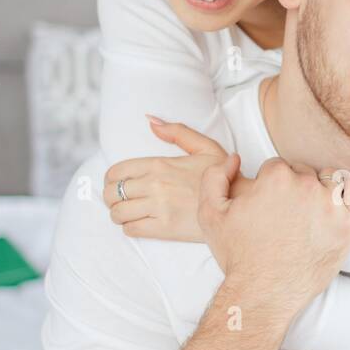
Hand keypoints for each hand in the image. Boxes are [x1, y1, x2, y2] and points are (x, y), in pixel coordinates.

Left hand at [103, 118, 228, 240]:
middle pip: (111, 193)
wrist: (238, 203)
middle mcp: (155, 185)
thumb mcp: (204, 146)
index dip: (111, 180)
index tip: (118, 184)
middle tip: (122, 200)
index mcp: (159, 164)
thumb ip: (176, 131)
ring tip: (129, 213)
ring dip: (119, 214)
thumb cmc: (222, 175)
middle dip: (112, 198)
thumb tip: (150, 121)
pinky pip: (131, 229)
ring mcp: (158, 207)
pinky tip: (140, 223)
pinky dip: (129, 228)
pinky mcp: (164, 228)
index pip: (115, 172)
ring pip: (118, 213)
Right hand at [197, 153, 349, 319]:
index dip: (270, 186)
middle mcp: (306, 186)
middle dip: (294, 188)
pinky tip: (336, 208)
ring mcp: (330, 205)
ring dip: (321, 190)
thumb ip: (214, 176)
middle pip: (304, 172)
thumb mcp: (210, 214)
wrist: (263, 294)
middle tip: (288, 215)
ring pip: (330, 180)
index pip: (278, 167)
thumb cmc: (238, 256)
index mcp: (276, 178)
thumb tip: (235, 158)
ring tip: (309, 214)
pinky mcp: (349, 225)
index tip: (269, 206)